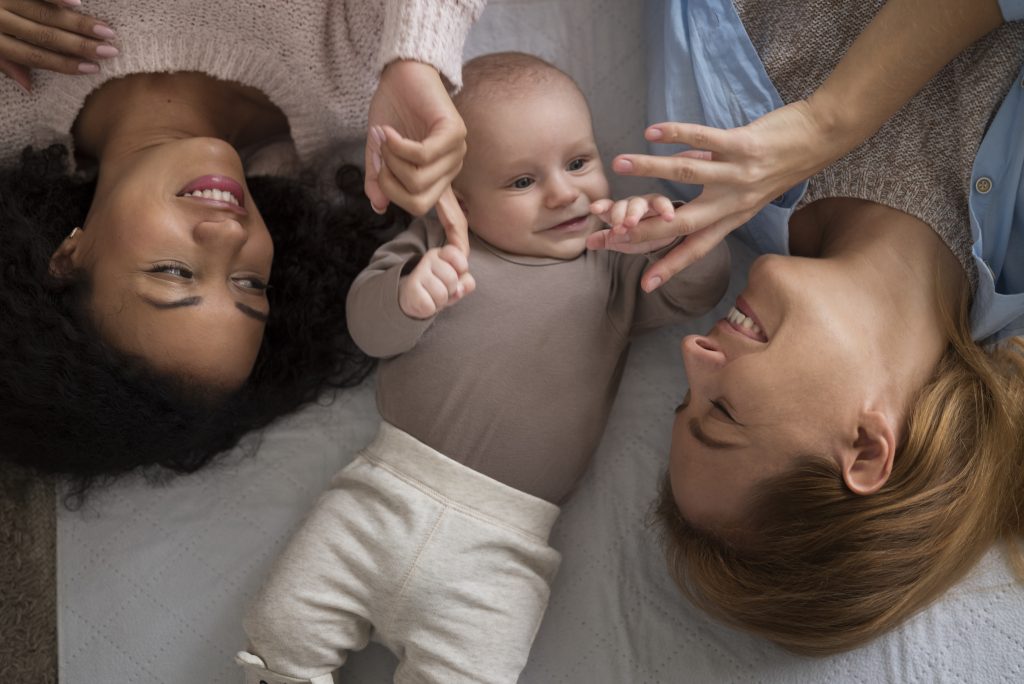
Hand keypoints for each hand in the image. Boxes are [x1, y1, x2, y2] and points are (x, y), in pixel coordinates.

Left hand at [0, 0, 117, 91]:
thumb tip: (28, 88)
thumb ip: (6, 64)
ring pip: (45, 13)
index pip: (34, 56)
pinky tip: (78, 2)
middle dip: (80, 45)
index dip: (64, 64)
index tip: (93, 68)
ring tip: (105, 31)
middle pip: (45, 36)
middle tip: (110, 50)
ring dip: (78, 23)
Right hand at [365, 60, 467, 246]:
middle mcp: (450, 169)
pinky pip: (421, 156)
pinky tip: (389, 131)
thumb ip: (379, 178)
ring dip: (391, 161)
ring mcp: (455, 152)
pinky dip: (398, 146)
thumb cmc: (393, 109)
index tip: (460, 260)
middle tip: (380, 157)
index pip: (453, 215)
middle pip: (418, 203)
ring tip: (386, 138)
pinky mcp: (453, 133)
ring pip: (417, 180)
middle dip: (390, 185)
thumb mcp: (379, 150)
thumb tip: (377, 206)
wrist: (402, 72)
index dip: (456, 237)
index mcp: (437, 178)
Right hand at [398, 245, 475, 319]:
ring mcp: (417, 273)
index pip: (455, 253)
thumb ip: (466, 281)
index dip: (462, 268)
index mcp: (442, 253)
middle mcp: (428, 259)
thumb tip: (460, 289)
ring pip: (441, 294)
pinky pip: (430, 306)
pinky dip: (431, 309)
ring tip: (434, 296)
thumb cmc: (439, 286)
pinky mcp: (411, 289)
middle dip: (451, 290)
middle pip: (452, 279)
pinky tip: (426, 302)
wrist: (413, 296)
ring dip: (441, 301)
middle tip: (443, 289)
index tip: (457, 273)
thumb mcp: (457, 282)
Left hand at [588, 193, 677, 253]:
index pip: (608, 208)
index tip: (594, 209)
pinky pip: (664, 206)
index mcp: (619, 212)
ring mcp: (648, 203)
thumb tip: (589, 242)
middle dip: (618, 215)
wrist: (665, 236)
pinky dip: (665, 210)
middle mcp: (632, 205)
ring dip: (634, 213)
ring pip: (640, 204)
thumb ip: (607, 240)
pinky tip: (667, 217)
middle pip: (623, 206)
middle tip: (616, 227)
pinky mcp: (664, 206)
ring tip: (631, 223)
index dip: (601, 207)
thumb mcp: (622, 241)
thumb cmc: (639, 237)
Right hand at [594, 101, 832, 287]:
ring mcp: (738, 174)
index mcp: (734, 216)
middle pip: (683, 220)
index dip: (671, 266)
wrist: (822, 137)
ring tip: (620, 163)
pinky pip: (703, 141)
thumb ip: (714, 190)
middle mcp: (734, 201)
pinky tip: (652, 132)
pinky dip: (676, 135)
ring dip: (649, 169)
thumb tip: (679, 182)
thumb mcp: (750, 190)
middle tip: (612, 231)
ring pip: (686, 176)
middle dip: (645, 226)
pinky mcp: (743, 145)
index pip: (697, 247)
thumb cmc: (784, 163)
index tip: (646, 284)